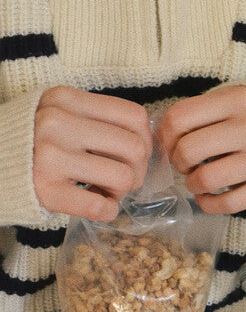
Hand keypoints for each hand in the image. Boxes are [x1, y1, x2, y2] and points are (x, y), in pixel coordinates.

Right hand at [33, 86, 151, 220]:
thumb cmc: (34, 141)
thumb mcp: (60, 113)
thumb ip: (96, 120)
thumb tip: (145, 142)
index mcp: (66, 100)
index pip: (134, 116)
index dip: (145, 141)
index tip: (133, 155)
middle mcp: (57, 123)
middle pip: (134, 148)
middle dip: (136, 171)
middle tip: (120, 179)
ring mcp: (50, 156)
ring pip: (122, 177)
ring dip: (120, 192)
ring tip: (103, 191)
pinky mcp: (45, 189)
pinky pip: (100, 206)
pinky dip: (107, 211)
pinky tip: (96, 205)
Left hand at [158, 84, 245, 213]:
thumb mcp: (239, 99)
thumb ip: (205, 111)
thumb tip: (163, 135)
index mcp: (238, 100)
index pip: (180, 118)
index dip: (166, 134)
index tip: (171, 142)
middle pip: (189, 150)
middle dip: (178, 161)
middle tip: (185, 163)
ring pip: (205, 180)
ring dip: (192, 184)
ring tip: (197, 180)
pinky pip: (226, 204)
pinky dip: (208, 205)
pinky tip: (208, 198)